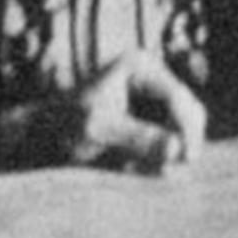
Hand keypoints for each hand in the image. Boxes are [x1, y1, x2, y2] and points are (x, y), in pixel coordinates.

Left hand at [0, 50, 205, 172]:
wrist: (48, 133)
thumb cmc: (68, 126)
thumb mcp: (100, 131)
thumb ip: (138, 139)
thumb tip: (176, 150)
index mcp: (139, 66)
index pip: (176, 97)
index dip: (188, 128)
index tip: (187, 159)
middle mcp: (153, 75)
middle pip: (189, 110)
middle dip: (183, 141)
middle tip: (169, 171)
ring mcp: (156, 94)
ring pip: (186, 126)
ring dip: (174, 150)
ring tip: (146, 169)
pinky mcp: (156, 115)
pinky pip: (175, 137)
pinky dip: (164, 154)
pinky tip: (142, 166)